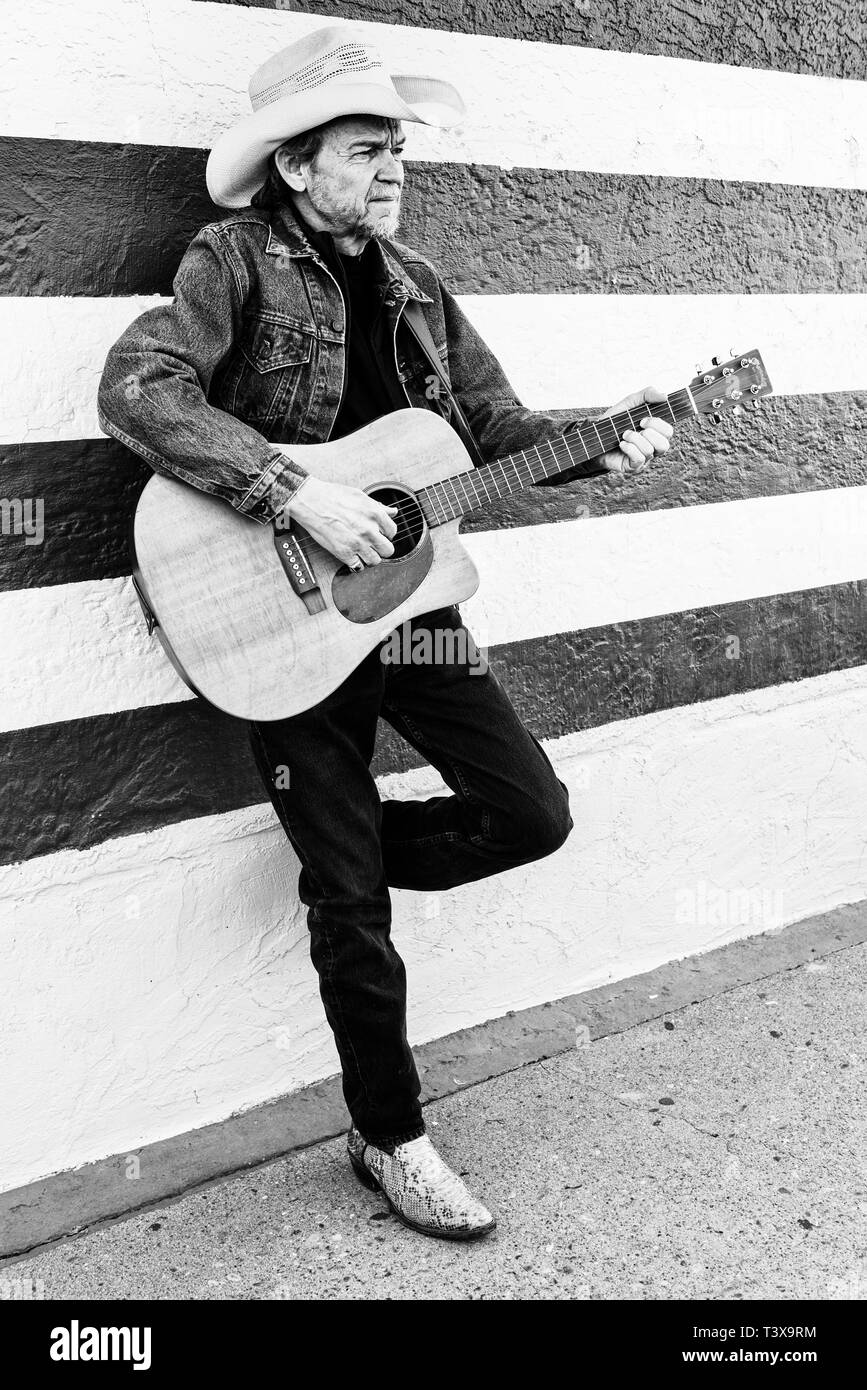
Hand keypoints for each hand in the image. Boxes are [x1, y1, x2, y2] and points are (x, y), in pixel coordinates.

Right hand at [282, 476, 397, 567]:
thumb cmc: (332, 495)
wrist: (310, 501)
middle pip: (388, 550)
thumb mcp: (360, 495)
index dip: (385, 533)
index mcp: (375, 514)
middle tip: (372, 544)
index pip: (392, 532)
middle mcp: (369, 530)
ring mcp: (357, 543)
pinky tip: (351, 556)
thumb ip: (378, 507)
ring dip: (369, 557)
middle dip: (381, 548)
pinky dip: (356, 564)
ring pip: (375, 561)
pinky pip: (358, 567)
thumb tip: (392, 512)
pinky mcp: (344, 553)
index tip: (378, 533)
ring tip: (361, 551)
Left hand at [594, 385, 673, 473]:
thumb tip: (665, 396)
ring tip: (624, 435)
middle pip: (665, 445)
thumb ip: (647, 395)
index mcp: (655, 433)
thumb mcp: (630, 403)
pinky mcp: (633, 466)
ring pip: (650, 450)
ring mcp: (643, 458)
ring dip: (635, 439)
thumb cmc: (614, 422)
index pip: (668, 431)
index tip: (642, 419)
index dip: (658, 424)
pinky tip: (621, 444)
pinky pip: (639, 459)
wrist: (594, 437)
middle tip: (637, 426)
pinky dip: (629, 448)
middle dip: (650, 433)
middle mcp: (652, 447)